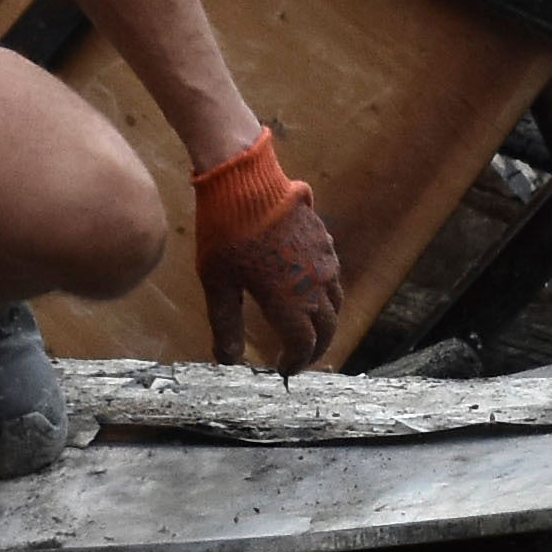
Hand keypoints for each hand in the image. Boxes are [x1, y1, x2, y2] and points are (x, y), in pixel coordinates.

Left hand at [191, 128, 345, 373]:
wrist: (245, 181)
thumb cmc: (226, 232)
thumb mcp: (217, 284)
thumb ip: (225, 325)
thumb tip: (228, 362)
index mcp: (289, 301)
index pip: (303, 345)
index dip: (295, 362)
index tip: (284, 370)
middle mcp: (314, 285)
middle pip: (326, 327)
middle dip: (316, 348)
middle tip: (301, 356)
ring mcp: (323, 260)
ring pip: (335, 302)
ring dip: (325, 321)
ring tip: (309, 328)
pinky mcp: (324, 239)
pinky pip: (333, 275)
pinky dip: (325, 293)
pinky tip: (309, 290)